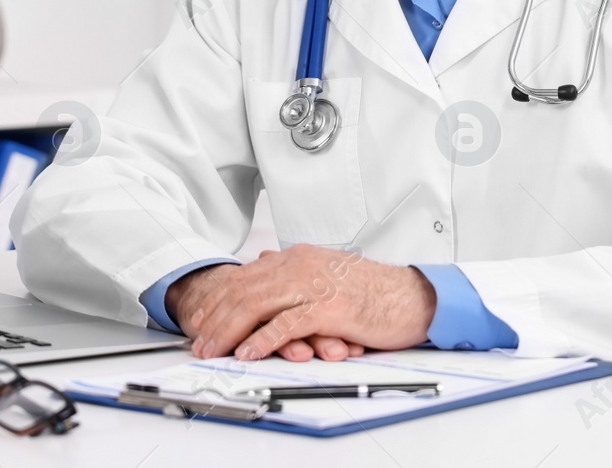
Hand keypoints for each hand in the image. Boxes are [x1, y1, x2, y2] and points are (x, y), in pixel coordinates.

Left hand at [173, 264, 362, 359]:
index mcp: (298, 258)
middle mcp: (301, 266)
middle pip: (244, 290)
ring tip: (214, 350)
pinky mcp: (329, 308)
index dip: (218, 300)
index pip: (245, 277)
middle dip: (216, 318)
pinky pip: (287, 324)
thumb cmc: (371, 291)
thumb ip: (293, 271)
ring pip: (258, 304)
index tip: (201, 322)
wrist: (411, 297)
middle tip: (200, 342)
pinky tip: (248, 352)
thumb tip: (261, 264)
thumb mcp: (325, 273)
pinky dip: (263, 339)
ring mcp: (314, 285)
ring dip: (230, 330)